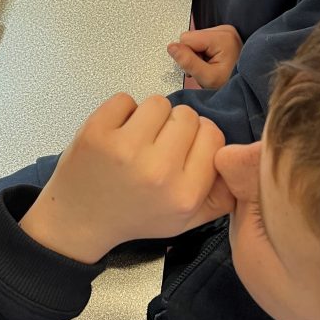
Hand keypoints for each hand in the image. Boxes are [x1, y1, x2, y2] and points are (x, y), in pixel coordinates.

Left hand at [19, 94, 234, 262]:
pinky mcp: (97, 132)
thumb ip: (219, 194)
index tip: (180, 150)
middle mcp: (159, 171)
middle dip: (173, 126)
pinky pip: (125, 99)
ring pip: (158, 102)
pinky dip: (121, 112)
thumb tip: (241, 161)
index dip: (198, 137)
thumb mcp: (184, 220)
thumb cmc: (134, 216)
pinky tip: (115, 136)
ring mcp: (125, 149)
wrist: (78, 221)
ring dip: (148, 116)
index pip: (213, 135)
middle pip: (187, 115)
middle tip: (155, 147)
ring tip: (136, 140)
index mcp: (185, 194)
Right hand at [167, 24, 242, 88]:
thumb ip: (188, 61)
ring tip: (210, 67)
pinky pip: (202, 40)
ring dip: (198, 55)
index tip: (199, 68)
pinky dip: (204, 53)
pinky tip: (213, 62)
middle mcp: (225, 29)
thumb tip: (171, 47)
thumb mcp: (207, 77)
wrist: (248, 87)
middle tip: (205, 69)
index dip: (187, 56)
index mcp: (222, 37)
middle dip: (193, 55)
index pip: (186, 38)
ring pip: (195, 40)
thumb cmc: (231, 83)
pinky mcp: (224, 34)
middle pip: (190, 38)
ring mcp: (225, 30)